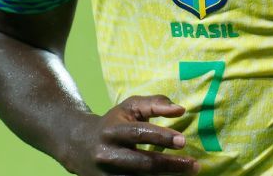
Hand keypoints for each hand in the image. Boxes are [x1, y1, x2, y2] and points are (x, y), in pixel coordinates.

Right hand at [60, 95, 198, 174]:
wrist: (78, 145)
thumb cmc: (113, 123)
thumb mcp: (129, 107)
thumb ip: (154, 104)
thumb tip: (180, 110)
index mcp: (111, 131)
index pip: (138, 133)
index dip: (161, 137)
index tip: (183, 141)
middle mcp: (107, 155)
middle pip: (142, 164)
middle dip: (170, 166)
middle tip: (194, 165)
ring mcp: (107, 175)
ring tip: (187, 175)